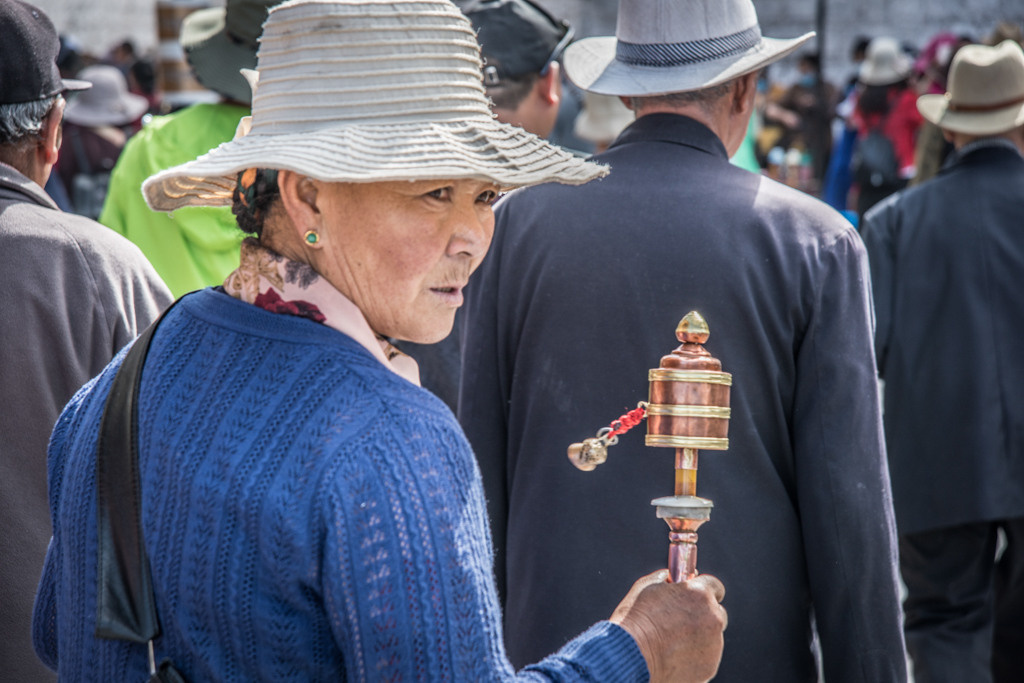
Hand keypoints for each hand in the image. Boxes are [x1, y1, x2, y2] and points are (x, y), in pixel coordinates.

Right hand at [610, 570, 726, 682]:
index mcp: (700, 594)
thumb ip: (666, 580)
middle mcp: (713, 618)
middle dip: (703, 616)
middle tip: (681, 622)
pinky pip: (705, 658)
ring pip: (711, 638)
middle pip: (717, 614)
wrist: (631, 656)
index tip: (695, 597)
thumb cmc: (636, 619)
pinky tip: (673, 657)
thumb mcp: (648, 588)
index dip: (704, 591)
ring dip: (698, 637)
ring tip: (671, 643)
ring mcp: (714, 645)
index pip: (715, 586)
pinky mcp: (709, 667)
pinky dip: (694, 657)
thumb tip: (672, 578)